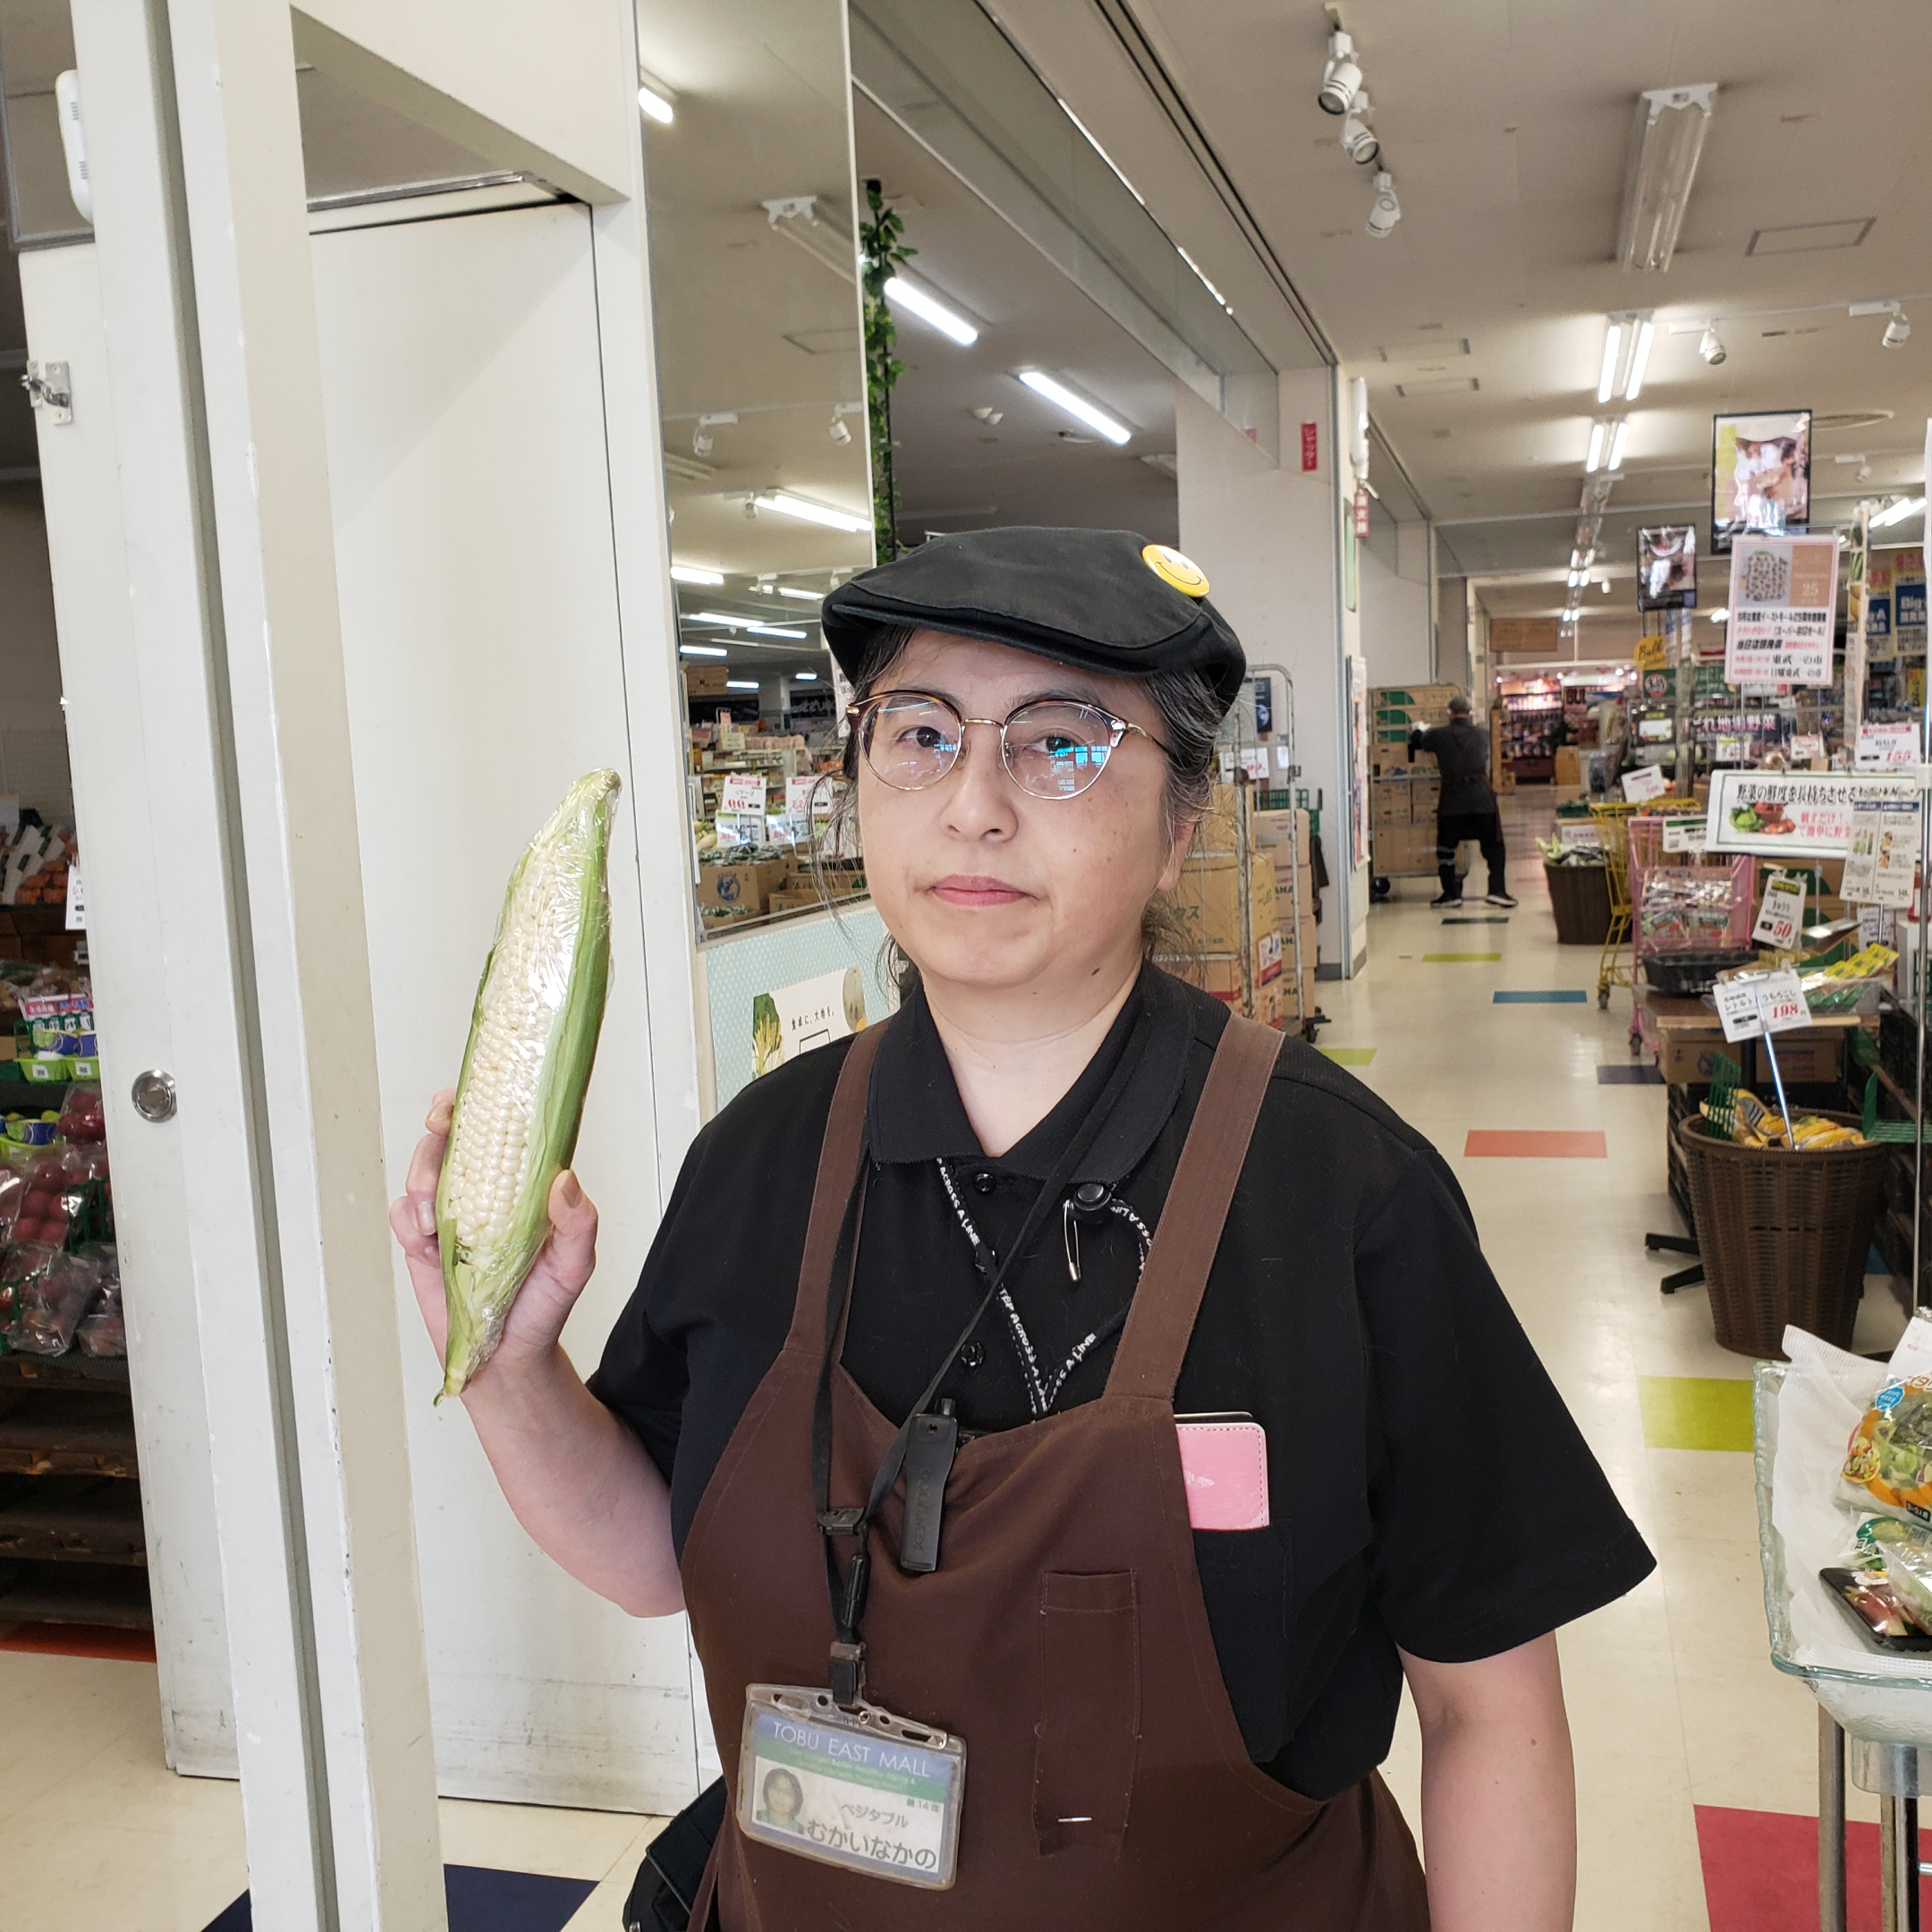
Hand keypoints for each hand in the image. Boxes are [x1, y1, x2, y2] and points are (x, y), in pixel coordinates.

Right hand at [388, 1089, 600, 1390]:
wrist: (505, 1360)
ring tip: (436, 1212)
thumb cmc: (544, 1307)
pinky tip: (428, 1241)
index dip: (483, 1104)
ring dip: (422, 1178)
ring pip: (422, 1169)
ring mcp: (452, 1213)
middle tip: (440, 1131)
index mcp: (524, 1185)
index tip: (472, 1098)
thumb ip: (578, 1226)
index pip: (503, 1129)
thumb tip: (567, 1181)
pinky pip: (402, 1214)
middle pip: (452, 1138)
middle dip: (440, 1127)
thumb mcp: (574, 1267)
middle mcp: (486, 1191)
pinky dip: (409, 1220)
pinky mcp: (423, 1241)